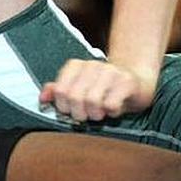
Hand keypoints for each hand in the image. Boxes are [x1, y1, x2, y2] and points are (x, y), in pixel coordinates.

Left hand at [39, 59, 156, 121]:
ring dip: (95, 114)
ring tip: (101, 112)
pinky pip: (110, 105)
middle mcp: (92, 65)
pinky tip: (114, 109)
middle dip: (79, 113)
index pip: (59, 90)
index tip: (72, 110)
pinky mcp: (126, 82)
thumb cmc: (104, 90)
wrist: (138, 82)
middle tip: (87, 114)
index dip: (63, 106)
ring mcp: (110, 72)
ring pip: (91, 101)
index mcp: (76, 66)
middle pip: (74, 97)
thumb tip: (42, 98)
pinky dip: (111, 112)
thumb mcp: (79, 89)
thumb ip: (58, 91)